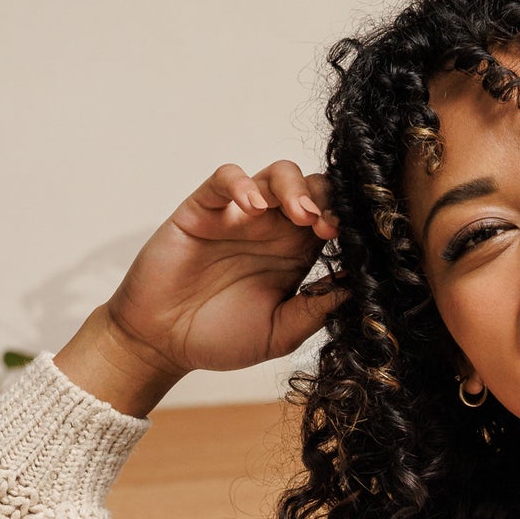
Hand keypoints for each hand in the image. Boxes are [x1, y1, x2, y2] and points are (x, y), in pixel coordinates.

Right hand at [103, 161, 346, 375]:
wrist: (164, 343)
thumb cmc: (220, 338)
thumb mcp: (279, 334)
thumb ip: (314, 311)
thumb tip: (356, 289)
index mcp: (296, 255)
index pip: (332, 220)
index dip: (345, 223)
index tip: (352, 242)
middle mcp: (272, 230)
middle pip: (312, 188)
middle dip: (327, 199)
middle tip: (327, 226)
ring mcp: (238, 216)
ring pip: (275, 174)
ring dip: (295, 187)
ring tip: (300, 214)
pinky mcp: (203, 209)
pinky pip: (224, 178)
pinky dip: (241, 183)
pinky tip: (252, 207)